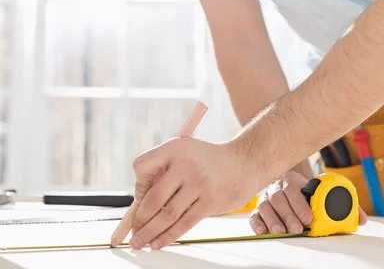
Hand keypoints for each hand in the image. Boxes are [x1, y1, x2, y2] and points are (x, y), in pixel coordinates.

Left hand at [111, 137, 255, 249]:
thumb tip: (140, 202)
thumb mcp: (185, 152)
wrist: (243, 162)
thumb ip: (164, 169)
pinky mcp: (210, 201)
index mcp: (174, 147)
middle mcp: (185, 163)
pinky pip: (184, 223)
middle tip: (133, 234)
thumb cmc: (208, 160)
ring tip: (141, 242)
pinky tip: (159, 242)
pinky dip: (168, 236)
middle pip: (153, 198)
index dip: (138, 185)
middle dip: (140, 220)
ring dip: (150, 233)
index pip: (142, 166)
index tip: (140, 199)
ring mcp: (198, 183)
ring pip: (167, 215)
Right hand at [249, 171, 367, 234]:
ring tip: (282, 232)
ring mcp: (266, 197)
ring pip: (264, 206)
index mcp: (293, 180)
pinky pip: (254, 215)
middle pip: (278, 198)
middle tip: (297, 229)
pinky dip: (257, 223)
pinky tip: (263, 232)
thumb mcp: (324, 192)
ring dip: (273, 220)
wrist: (291, 181)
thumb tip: (362, 219)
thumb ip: (344, 204)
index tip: (309, 219)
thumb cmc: (309, 191)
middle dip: (288, 215)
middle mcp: (277, 186)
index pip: (293, 189)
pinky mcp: (258, 209)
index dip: (300, 203)